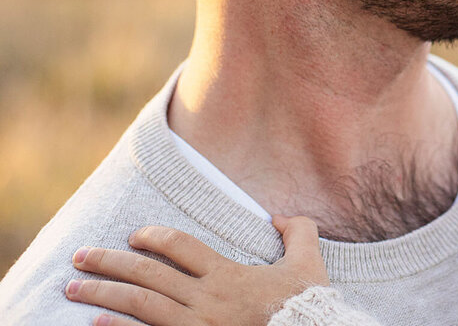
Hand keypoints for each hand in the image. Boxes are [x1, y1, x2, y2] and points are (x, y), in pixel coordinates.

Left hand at [65, 215, 329, 325]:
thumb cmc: (308, 307)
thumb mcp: (310, 264)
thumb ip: (299, 233)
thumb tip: (279, 217)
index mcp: (229, 275)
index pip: (181, 246)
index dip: (154, 237)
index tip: (134, 236)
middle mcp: (207, 299)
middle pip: (148, 274)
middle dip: (110, 262)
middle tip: (81, 256)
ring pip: (140, 305)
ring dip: (102, 294)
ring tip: (73, 288)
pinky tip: (95, 324)